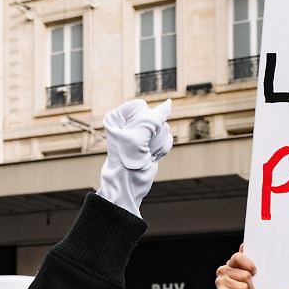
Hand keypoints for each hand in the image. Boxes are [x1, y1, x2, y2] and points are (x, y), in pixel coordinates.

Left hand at [96, 99, 172, 216]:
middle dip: (152, 134)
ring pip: (163, 127)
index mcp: (118, 117)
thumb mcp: (139, 136)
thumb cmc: (127, 161)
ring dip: (157, 144)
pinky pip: (167, 137)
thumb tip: (169, 103)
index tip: (134, 138)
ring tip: (145, 153)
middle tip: (140, 148)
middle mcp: (129, 122)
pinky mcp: (151, 142)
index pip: (141, 106)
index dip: (143, 122)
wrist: (129, 186)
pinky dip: (162, 149)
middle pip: (154, 116)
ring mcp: (142, 133)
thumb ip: (155, 118)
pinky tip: (151, 156)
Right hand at [215, 245, 257, 288]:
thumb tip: (244, 245)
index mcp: (230, 265)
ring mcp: (220, 282)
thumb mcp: (250, 279)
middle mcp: (223, 271)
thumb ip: (247, 263)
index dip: (249, 265)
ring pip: (244, 287)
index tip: (254, 272)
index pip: (239, 257)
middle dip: (251, 286)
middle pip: (246, 275)